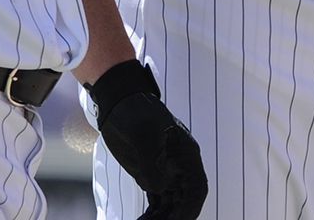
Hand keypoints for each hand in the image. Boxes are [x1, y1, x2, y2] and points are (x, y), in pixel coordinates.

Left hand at [89, 62, 207, 219]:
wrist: (118, 104)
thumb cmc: (134, 112)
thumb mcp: (142, 133)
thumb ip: (151, 161)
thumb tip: (159, 190)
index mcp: (186, 154)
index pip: (196, 188)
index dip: (191, 209)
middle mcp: (180, 167)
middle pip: (184, 201)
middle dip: (175, 217)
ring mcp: (166, 173)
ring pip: (170, 206)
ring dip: (162, 218)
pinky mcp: (150, 177)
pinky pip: (155, 203)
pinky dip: (151, 216)